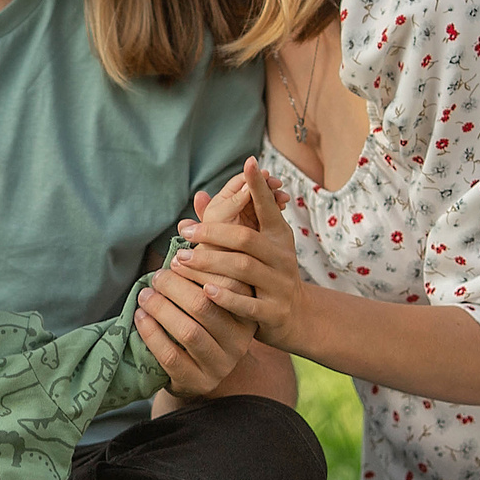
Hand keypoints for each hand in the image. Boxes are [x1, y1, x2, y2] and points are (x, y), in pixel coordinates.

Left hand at [135, 257, 255, 399]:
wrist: (201, 370)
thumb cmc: (202, 319)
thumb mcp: (210, 290)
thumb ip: (205, 258)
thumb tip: (188, 218)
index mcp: (247, 312)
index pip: (230, 283)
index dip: (201, 266)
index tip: (177, 257)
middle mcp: (240, 340)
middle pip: (205, 305)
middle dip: (174, 286)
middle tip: (157, 276)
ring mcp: (221, 364)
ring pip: (188, 331)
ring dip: (161, 308)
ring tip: (145, 295)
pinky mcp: (199, 381)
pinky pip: (171, 356)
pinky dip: (152, 333)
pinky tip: (141, 317)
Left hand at [172, 159, 309, 353]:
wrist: (297, 317)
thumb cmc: (268, 273)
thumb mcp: (258, 246)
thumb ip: (231, 222)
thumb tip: (198, 196)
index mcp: (278, 236)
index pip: (268, 207)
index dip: (258, 186)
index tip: (249, 162)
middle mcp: (282, 257)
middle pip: (246, 238)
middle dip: (212, 233)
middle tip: (184, 232)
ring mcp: (279, 285)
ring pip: (244, 268)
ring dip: (210, 262)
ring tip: (182, 260)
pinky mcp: (274, 311)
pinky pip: (248, 304)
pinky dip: (227, 297)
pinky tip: (206, 290)